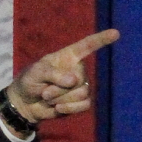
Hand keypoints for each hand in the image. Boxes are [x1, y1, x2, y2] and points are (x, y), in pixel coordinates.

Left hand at [6, 28, 120, 125]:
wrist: (26, 104)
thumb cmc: (30, 82)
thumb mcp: (35, 73)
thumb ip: (53, 74)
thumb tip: (74, 80)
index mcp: (69, 56)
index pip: (87, 46)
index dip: (101, 39)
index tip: (116, 33)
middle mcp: (78, 70)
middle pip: (80, 80)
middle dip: (59, 89)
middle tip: (44, 92)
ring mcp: (81, 86)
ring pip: (82, 93)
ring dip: (61, 98)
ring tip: (48, 98)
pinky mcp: (81, 102)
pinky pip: (85, 105)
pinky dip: (69, 108)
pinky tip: (58, 108)